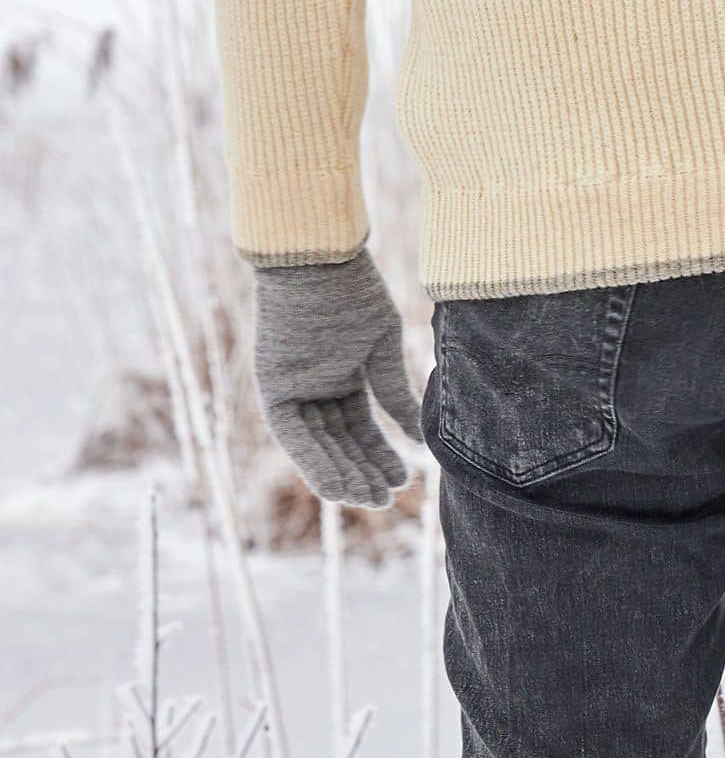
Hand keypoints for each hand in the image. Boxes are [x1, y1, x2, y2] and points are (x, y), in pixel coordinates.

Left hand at [253, 249, 422, 507]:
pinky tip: (338, 487)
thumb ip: (393, 390)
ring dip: (341, 476)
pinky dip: (313, 462)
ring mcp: (294, 389)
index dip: (380, 455)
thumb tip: (418, 433)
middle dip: (362, 473)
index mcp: (344, 374)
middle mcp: (316, 387)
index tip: (403, 479)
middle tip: (386, 501)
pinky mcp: (273, 389)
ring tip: (370, 501)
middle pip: (339, 443)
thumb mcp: (381, 345)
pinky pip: (293, 437)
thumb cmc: (353, 290)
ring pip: (317, 446)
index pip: (360, 428)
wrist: (318, 256)